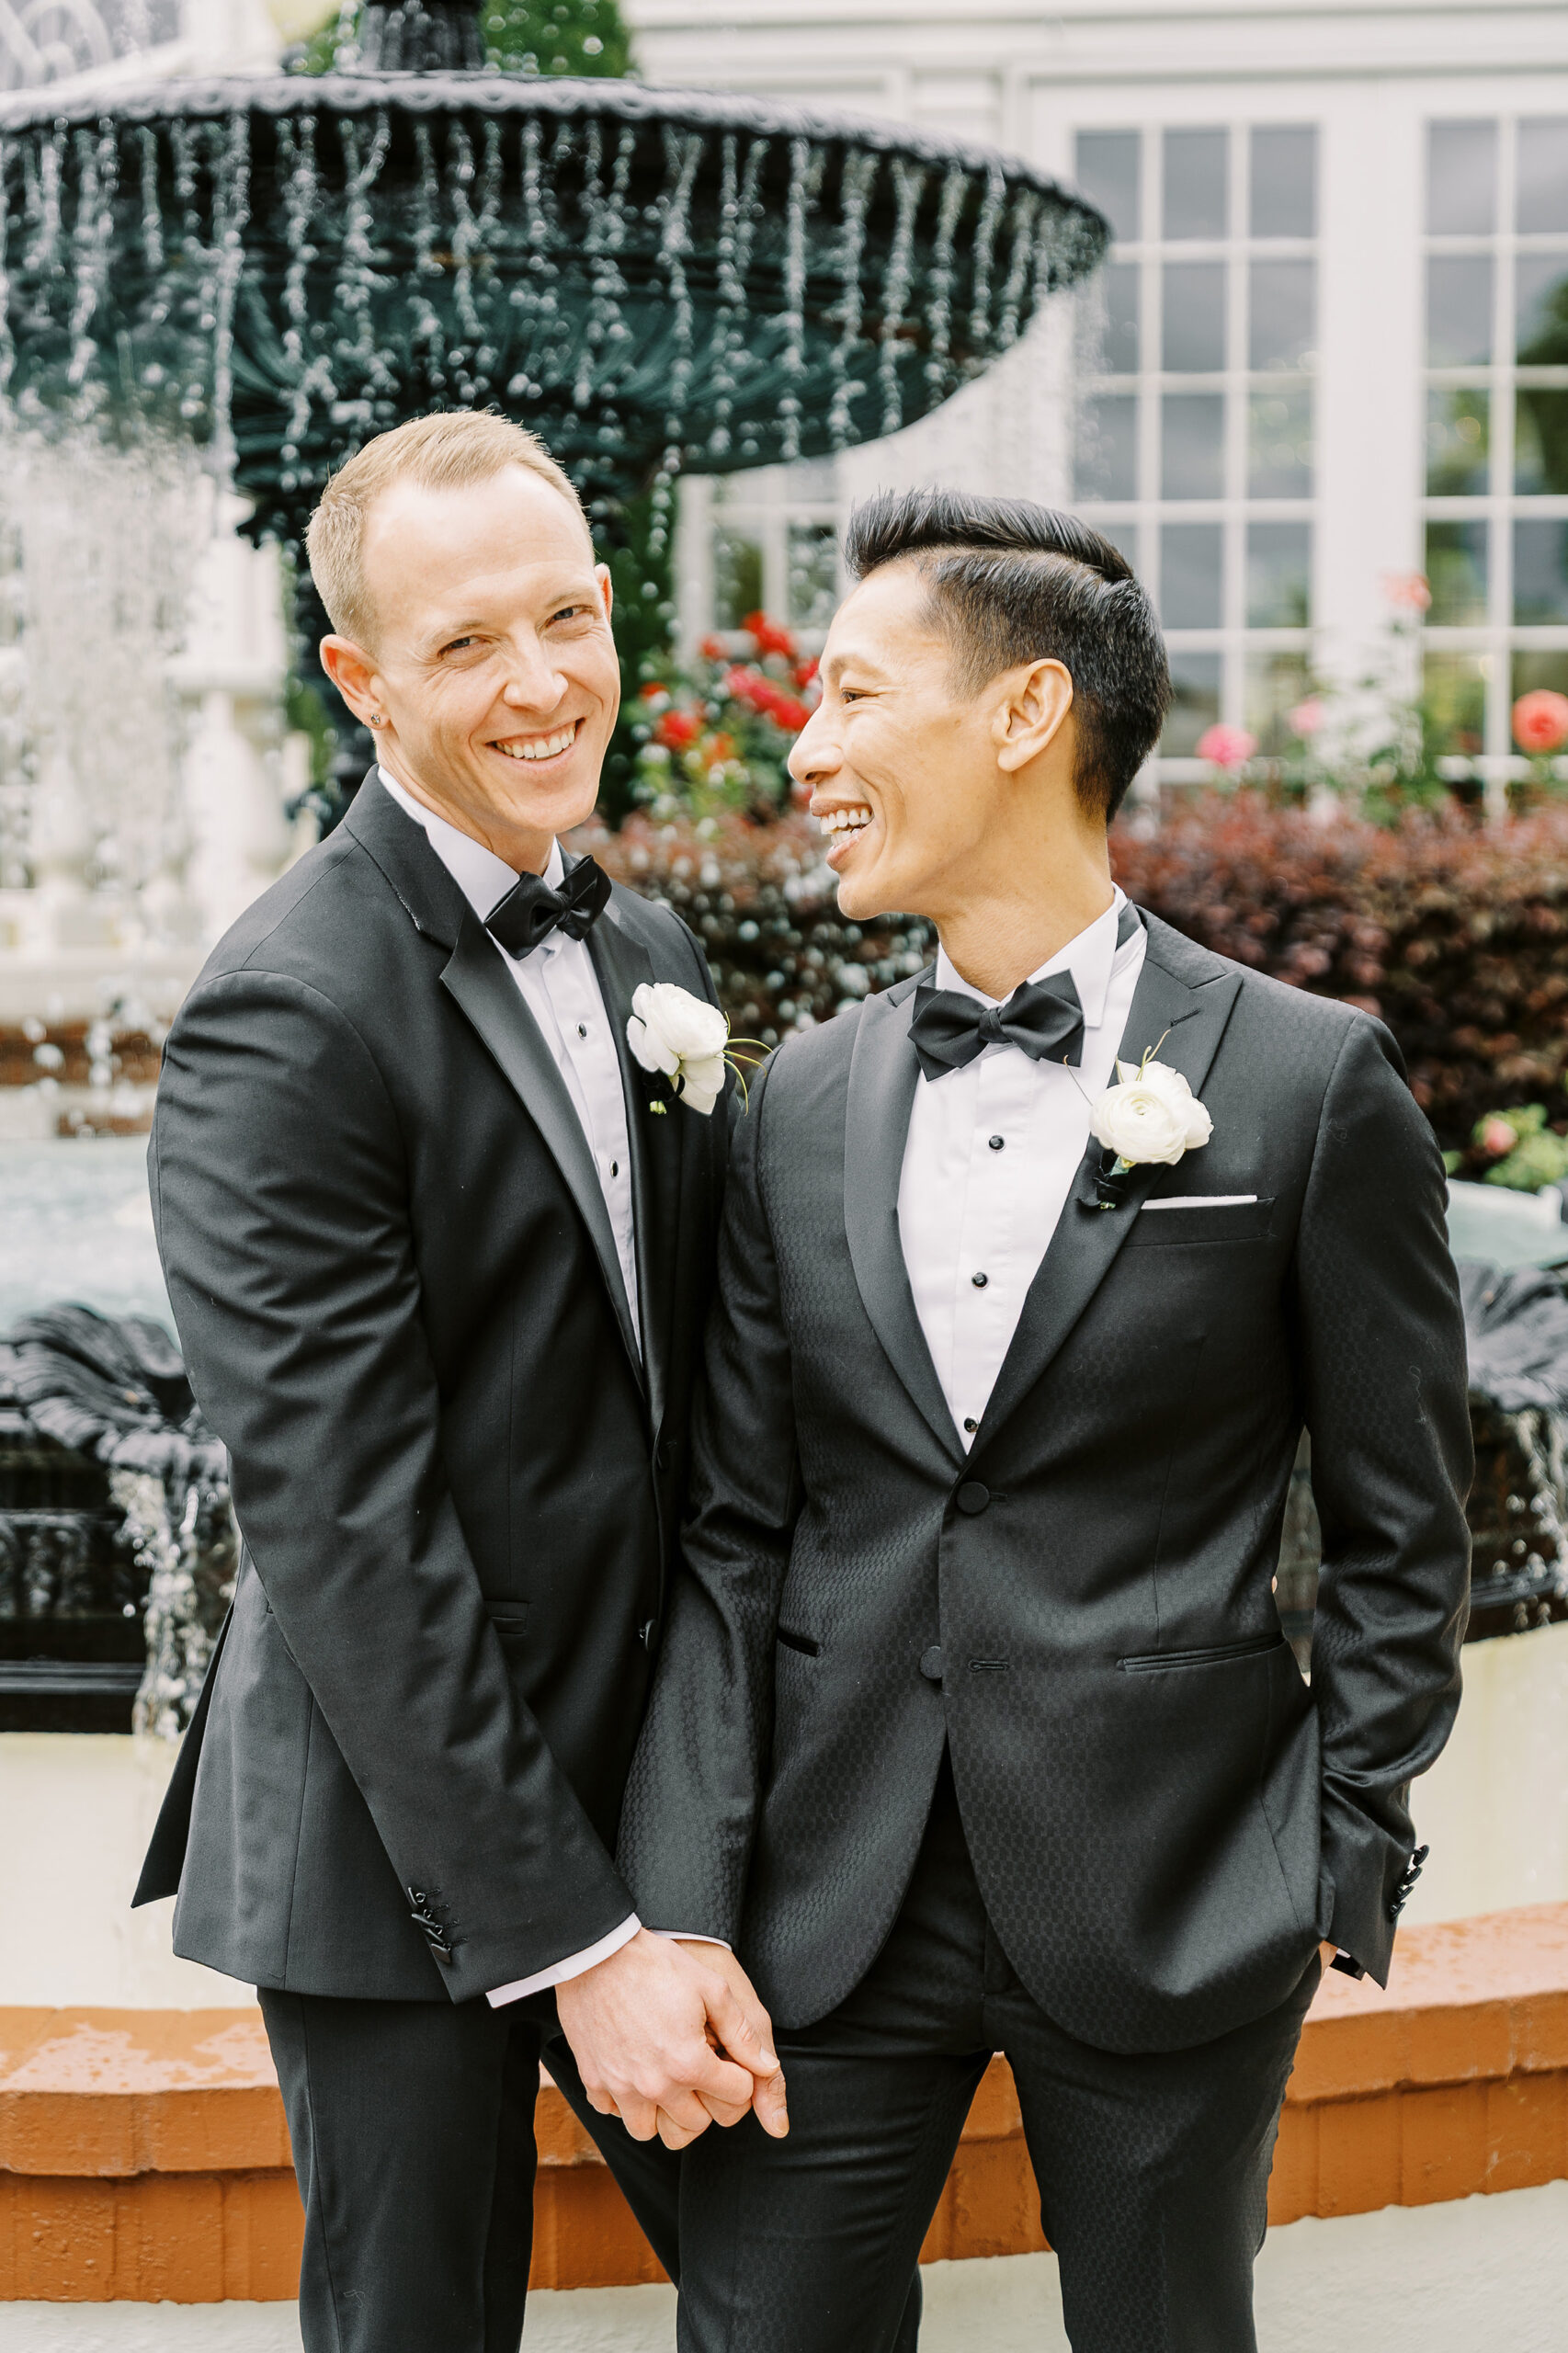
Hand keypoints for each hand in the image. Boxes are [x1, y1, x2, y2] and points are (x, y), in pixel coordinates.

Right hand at [555, 1929, 782, 2144]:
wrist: (597, 1954)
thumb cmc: (657, 1966)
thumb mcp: (711, 1988)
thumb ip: (741, 2033)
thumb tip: (767, 2068)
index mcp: (689, 2064)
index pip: (735, 2098)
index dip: (739, 2076)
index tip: (727, 2058)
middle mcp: (656, 2086)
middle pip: (696, 2124)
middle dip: (705, 2100)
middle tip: (699, 2070)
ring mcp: (621, 2088)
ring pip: (651, 2131)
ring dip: (663, 2112)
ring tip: (666, 2080)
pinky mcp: (594, 2082)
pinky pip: (614, 2113)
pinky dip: (625, 2102)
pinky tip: (633, 2073)